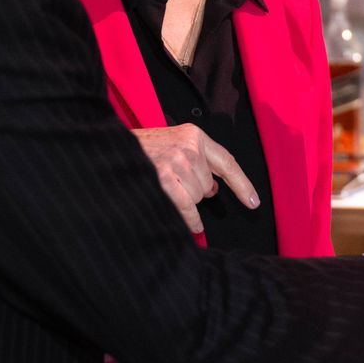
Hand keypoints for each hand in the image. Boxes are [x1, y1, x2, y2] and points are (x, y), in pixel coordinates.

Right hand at [132, 124, 260, 232]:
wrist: (109, 147)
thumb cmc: (141, 149)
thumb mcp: (172, 144)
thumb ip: (196, 161)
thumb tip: (213, 189)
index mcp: (194, 136)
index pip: (227, 163)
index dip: (243, 185)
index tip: (254, 203)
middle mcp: (189, 148)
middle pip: (208, 185)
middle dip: (195, 191)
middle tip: (173, 183)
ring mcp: (176, 163)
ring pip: (198, 197)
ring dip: (185, 200)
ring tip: (164, 187)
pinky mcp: (164, 179)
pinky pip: (188, 208)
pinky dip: (191, 219)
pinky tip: (194, 226)